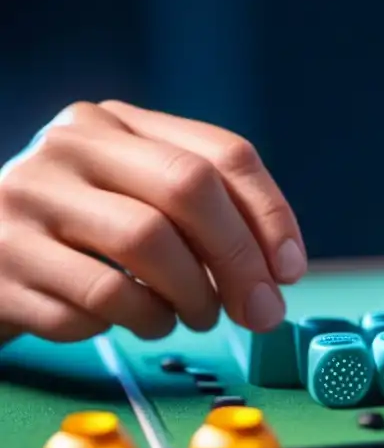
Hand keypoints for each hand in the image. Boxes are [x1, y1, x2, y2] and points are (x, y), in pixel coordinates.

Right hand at [0, 101, 306, 343]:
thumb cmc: (77, 236)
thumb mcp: (132, 200)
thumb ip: (201, 217)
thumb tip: (276, 272)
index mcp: (116, 124)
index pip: (222, 153)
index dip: (270, 214)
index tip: (290, 270)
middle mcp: (69, 148)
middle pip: (189, 189)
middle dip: (240, 259)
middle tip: (260, 311)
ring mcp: (26, 199)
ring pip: (145, 244)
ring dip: (190, 297)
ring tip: (191, 317)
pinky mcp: (0, 261)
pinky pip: (94, 303)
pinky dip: (131, 322)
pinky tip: (129, 321)